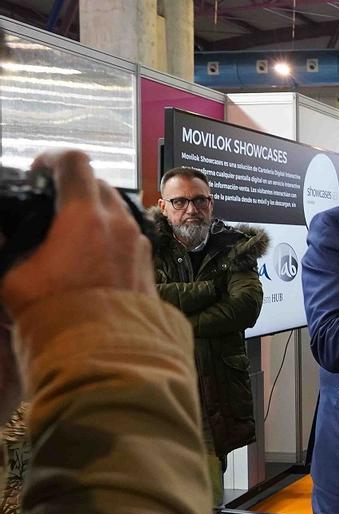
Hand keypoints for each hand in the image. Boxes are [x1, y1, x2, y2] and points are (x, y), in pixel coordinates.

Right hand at [1, 150, 152, 315]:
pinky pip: (129, 237)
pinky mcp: (149, 265)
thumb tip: (7, 232)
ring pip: (118, 211)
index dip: (52, 159)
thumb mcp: (14, 276)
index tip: (37, 172)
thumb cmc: (57, 314)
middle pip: (99, 184)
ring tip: (69, 235)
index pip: (74, 163)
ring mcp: (139, 244)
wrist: (107, 354)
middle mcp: (119, 223)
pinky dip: (110, 236)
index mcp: (86, 216)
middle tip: (51, 205)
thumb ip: (10, 245)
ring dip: (95, 213)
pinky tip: (90, 259)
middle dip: (74, 188)